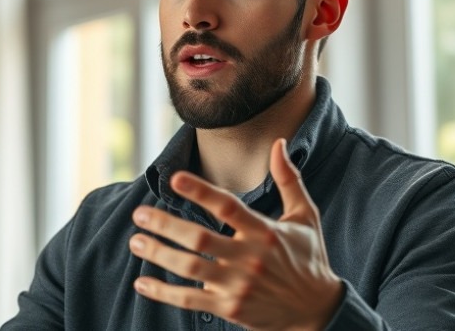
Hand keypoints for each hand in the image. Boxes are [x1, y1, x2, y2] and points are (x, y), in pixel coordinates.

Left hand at [128, 138, 342, 329]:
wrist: (319, 312)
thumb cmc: (309, 258)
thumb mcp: (305, 216)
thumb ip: (289, 179)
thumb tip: (278, 142)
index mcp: (265, 231)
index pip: (228, 207)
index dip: (200, 192)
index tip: (174, 178)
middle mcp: (250, 258)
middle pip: (200, 239)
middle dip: (166, 225)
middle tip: (140, 214)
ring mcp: (239, 286)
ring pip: (190, 268)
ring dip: (159, 253)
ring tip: (135, 240)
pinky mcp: (231, 309)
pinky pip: (190, 300)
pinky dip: (163, 292)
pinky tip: (142, 282)